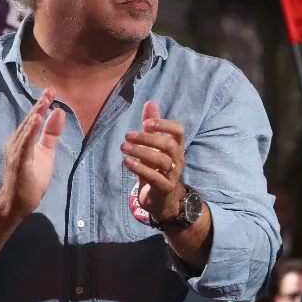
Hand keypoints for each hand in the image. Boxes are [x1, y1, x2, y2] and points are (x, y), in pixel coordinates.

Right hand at [0, 89, 64, 217]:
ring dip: (35, 115)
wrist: (18, 202)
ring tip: (44, 102)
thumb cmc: (31, 177)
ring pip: (26, 130)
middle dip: (39, 106)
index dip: (42, 105)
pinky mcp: (19, 162)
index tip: (51, 91)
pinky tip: (37, 120)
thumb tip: (59, 112)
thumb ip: (51, 133)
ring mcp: (16, 152)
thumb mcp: (46, 152)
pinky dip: (30, 131)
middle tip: (49, 91)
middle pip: (29, 121)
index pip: (33, 119)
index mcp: (23, 140)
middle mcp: (16, 142)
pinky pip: (25, 145)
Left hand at [121, 101, 186, 220]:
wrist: (161, 200)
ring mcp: (173, 174)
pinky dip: (140, 168)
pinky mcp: (165, 188)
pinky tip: (126, 162)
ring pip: (161, 160)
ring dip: (141, 152)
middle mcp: (178, 159)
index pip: (178, 130)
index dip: (164, 124)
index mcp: (176, 146)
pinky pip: (155, 177)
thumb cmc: (156, 169)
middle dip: (147, 138)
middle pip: (168, 144)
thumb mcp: (153, 147)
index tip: (146, 122)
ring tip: (123, 147)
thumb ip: (152, 126)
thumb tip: (150, 102)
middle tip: (127, 135)